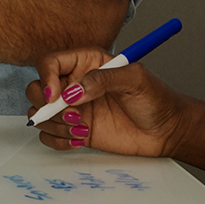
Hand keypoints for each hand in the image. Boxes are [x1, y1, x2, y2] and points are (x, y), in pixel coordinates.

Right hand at [29, 52, 185, 156]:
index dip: (46, 78)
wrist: (167, 131)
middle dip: (48, 106)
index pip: (50, 63)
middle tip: (73, 115)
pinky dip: (57, 140)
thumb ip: (103, 79)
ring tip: (82, 129)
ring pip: (40, 115)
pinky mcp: (75, 129)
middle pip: (36, 89)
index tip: (56, 96)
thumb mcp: (135, 79)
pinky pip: (48, 135)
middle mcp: (75, 84)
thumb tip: (74, 91)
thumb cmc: (157, 99)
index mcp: (86, 63)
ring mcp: (73, 108)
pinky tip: (79, 139)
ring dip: (55, 125)